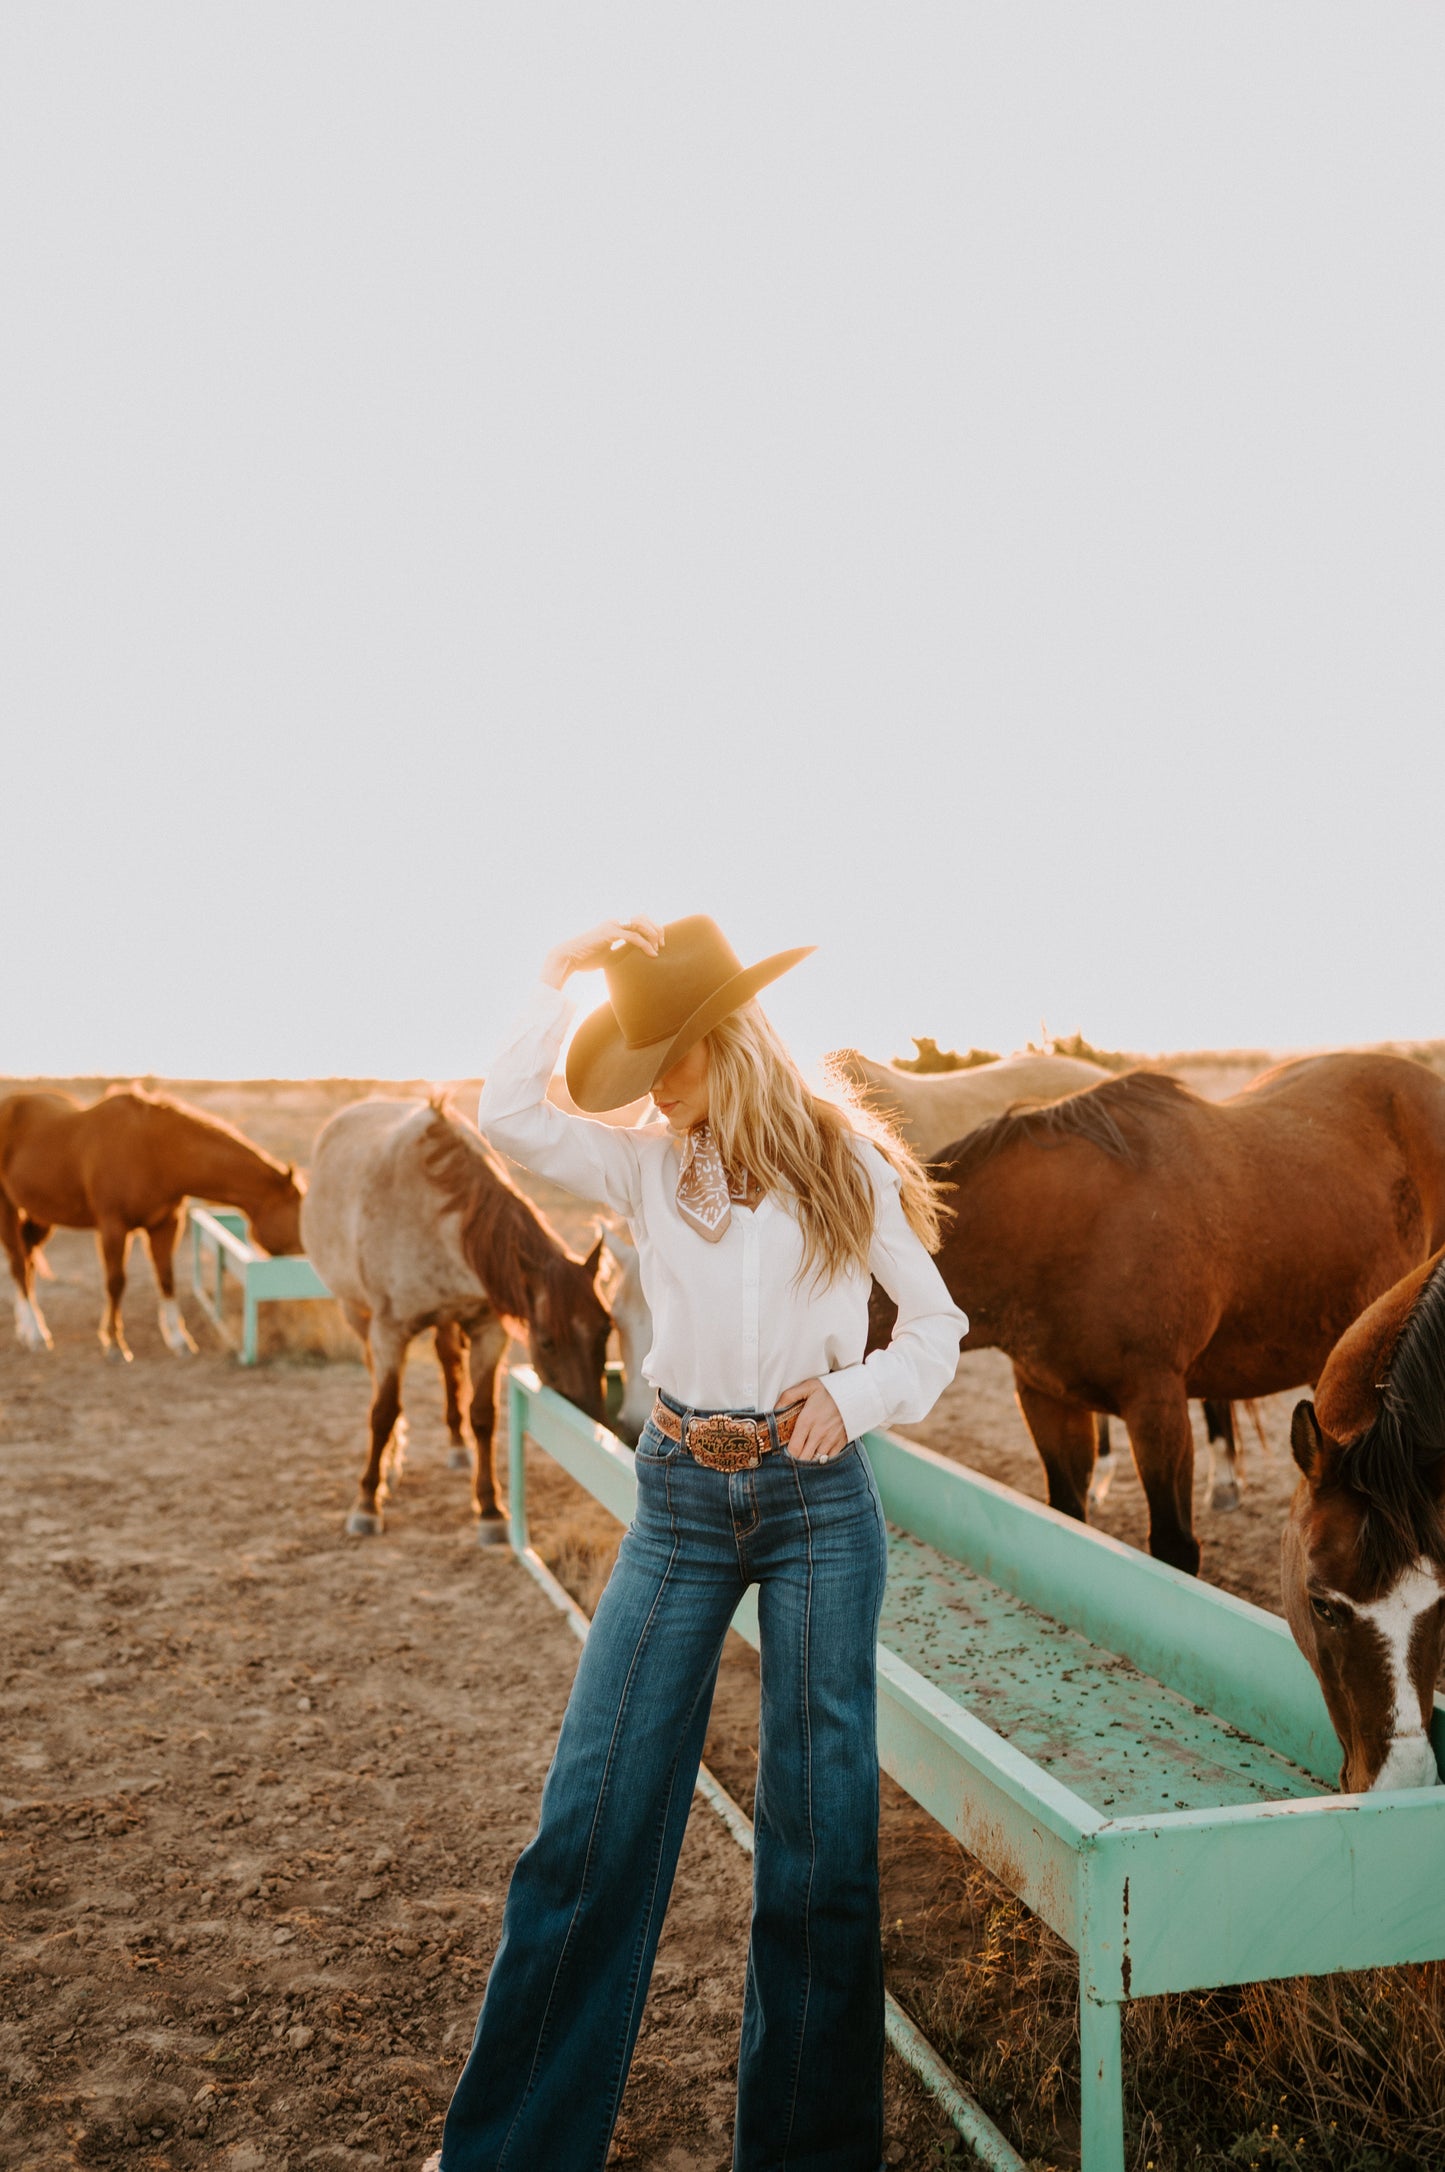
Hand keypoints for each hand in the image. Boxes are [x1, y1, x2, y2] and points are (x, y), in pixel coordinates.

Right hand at [541, 918, 663, 989]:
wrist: (569, 959)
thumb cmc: (585, 959)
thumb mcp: (608, 956)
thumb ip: (621, 952)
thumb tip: (634, 959)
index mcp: (614, 926)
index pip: (639, 921)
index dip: (652, 930)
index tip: (659, 944)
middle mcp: (615, 922)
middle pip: (643, 917)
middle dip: (656, 929)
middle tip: (663, 944)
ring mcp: (612, 926)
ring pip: (640, 923)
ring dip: (653, 934)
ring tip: (658, 948)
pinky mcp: (610, 933)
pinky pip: (634, 936)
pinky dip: (645, 945)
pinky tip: (652, 953)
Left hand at [778, 1377, 848, 1462]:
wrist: (857, 1392)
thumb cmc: (830, 1389)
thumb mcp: (807, 1386)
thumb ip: (788, 1396)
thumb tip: (774, 1409)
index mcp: (807, 1421)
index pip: (793, 1449)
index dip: (787, 1453)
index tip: (785, 1448)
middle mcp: (819, 1433)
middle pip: (803, 1458)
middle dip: (797, 1458)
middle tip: (795, 1451)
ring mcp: (831, 1439)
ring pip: (816, 1460)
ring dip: (810, 1458)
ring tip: (806, 1451)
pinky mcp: (842, 1442)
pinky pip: (829, 1457)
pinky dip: (823, 1456)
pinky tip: (819, 1449)